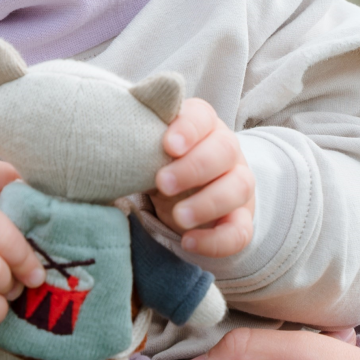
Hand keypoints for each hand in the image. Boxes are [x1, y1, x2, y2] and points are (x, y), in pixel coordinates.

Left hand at [151, 97, 254, 256]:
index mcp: (203, 125)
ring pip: (238, 188)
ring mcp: (238, 184)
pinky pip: (239, 231)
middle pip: (224, 150)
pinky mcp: (240, 219)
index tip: (168, 145)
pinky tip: (189, 242)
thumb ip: (140, 128)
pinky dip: (217, 241)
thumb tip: (119, 119)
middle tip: (163, 183)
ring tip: (179, 217)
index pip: (202, 116)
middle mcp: (226, 150)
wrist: (186, 193)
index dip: (188, 129)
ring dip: (208, 203)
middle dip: (194, 168)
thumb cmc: (162, 161)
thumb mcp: (150, 143)